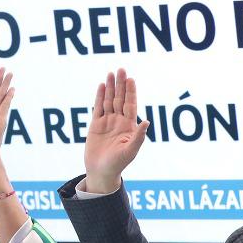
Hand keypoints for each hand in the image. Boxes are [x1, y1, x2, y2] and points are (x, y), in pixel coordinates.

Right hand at [83, 69, 148, 193]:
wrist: (101, 172)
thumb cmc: (118, 164)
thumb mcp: (131, 151)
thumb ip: (139, 136)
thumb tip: (147, 121)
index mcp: (129, 126)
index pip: (130, 104)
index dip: (131, 92)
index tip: (131, 79)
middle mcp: (119, 121)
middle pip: (120, 99)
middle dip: (120, 85)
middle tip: (121, 70)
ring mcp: (107, 122)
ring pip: (109, 100)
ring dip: (110, 87)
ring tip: (110, 73)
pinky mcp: (95, 125)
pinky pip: (98, 108)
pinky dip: (99, 97)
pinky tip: (101, 86)